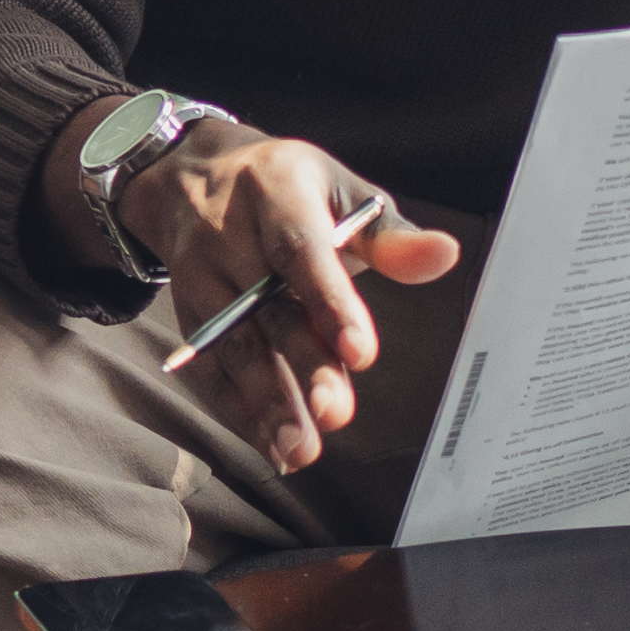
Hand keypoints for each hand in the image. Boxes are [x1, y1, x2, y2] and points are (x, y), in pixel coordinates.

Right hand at [132, 125, 460, 473]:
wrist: (191, 180)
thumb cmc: (285, 190)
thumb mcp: (338, 192)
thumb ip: (388, 236)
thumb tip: (444, 255)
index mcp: (274, 190)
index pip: (300, 250)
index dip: (329, 303)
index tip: (359, 353)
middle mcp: (225, 233)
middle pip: (265, 307)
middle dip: (301, 365)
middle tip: (335, 414)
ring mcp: (197, 277)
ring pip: (232, 347)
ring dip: (266, 403)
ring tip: (299, 449)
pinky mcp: (185, 315)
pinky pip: (208, 369)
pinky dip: (239, 412)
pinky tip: (271, 446)